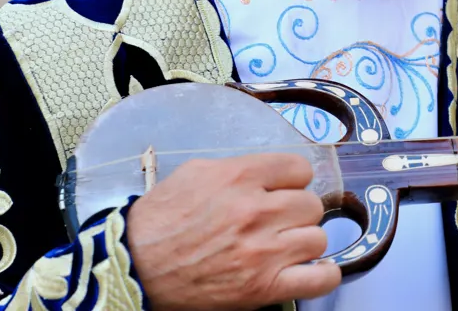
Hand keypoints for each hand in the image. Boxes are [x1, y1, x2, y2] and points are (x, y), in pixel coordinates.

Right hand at [126, 153, 338, 309]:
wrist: (134, 266)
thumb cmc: (160, 220)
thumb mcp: (196, 173)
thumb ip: (239, 168)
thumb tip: (273, 173)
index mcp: (240, 177)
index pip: (300, 169)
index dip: (293, 181)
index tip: (284, 190)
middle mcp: (256, 211)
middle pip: (311, 204)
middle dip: (296, 212)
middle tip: (278, 222)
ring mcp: (262, 252)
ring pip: (318, 238)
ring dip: (304, 242)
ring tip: (285, 246)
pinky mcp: (262, 288)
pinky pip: (319, 279)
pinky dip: (323, 276)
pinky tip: (314, 270)